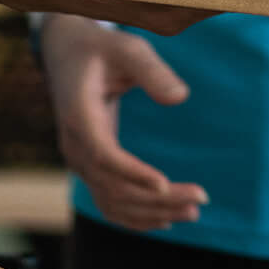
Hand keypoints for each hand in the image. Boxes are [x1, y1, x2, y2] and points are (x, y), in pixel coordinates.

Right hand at [40, 16, 207, 229]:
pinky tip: (167, 220)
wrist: (67, 54)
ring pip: (112, 202)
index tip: (166, 184)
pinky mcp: (89, 167)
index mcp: (79, 115)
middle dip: (158, 199)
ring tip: (193, 211)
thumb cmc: (102, 48)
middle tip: (202, 198)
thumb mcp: (127, 48)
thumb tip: (180, 97)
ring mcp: (79, 161)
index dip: (133, 173)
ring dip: (151, 213)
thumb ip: (152, 70)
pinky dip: (136, 216)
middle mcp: (74, 145)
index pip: (103, 155)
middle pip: (113, 186)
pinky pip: (109, 202)